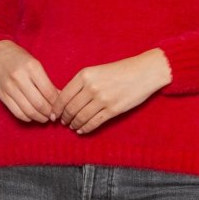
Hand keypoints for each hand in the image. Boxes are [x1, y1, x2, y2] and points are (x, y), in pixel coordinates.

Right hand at [0, 40, 59, 122]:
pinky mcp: (2, 96)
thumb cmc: (19, 58)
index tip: (61, 107)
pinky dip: (28, 118)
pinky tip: (33, 116)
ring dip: (40, 118)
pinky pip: (17, 113)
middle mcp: (19, 78)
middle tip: (54, 115)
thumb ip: (47, 81)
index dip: (57, 103)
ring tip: (46, 117)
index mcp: (32, 67)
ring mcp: (9, 88)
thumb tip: (59, 98)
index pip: (49, 92)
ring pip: (29, 111)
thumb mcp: (36, 63)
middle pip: (39, 104)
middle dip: (50, 113)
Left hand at [52, 49, 172, 133]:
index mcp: (85, 75)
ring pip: (80, 117)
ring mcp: (102, 100)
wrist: (144, 72)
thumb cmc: (121, 70)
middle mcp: (91, 87)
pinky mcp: (112, 110)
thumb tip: (67, 99)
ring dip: (74, 124)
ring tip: (72, 126)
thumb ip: (82, 82)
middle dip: (64, 118)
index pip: (63, 96)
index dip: (56, 108)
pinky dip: (85, 128)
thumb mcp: (97, 70)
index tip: (54, 114)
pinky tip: (82, 130)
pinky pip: (94, 123)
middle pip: (70, 108)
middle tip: (63, 122)